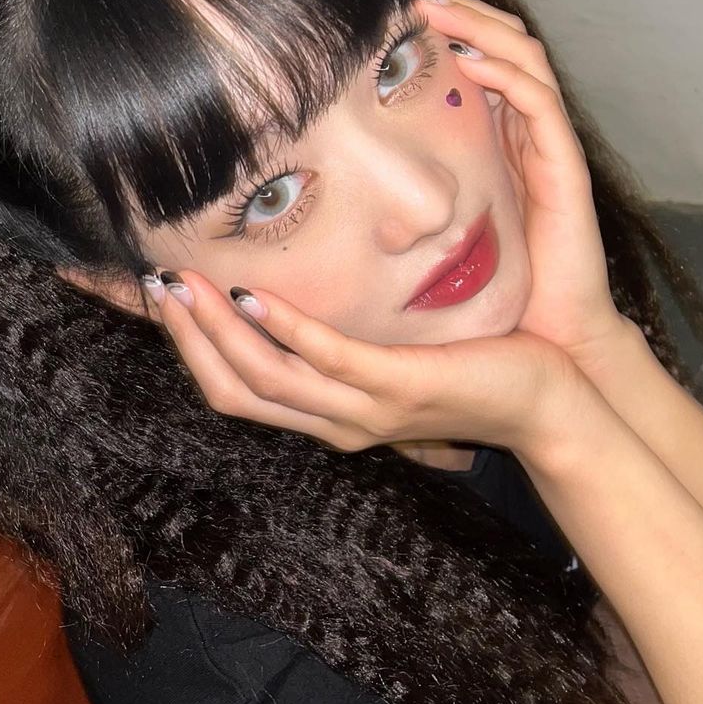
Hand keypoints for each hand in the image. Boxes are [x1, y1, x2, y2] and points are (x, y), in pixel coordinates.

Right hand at [147, 269, 578, 456]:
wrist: (548, 404)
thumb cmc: (472, 368)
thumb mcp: (394, 354)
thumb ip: (346, 337)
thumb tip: (304, 282)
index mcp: (327, 414)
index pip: (233, 391)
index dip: (186, 346)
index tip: (156, 295)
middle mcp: (335, 421)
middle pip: (234, 390)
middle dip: (185, 337)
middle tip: (154, 281)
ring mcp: (365, 409)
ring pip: (266, 378)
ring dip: (215, 329)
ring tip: (183, 281)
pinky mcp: (400, 385)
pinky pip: (329, 359)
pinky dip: (282, 327)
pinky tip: (253, 293)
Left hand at [416, 0, 629, 373]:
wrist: (551, 338)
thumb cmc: (490, 287)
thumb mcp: (433, 224)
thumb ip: (398, 194)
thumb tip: (328, 173)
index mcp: (497, 135)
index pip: (477, 54)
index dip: (444, 22)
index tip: (389, 4)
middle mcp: (525, 129)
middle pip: (502, 40)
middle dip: (459, 7)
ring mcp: (548, 145)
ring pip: (523, 56)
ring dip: (478, 25)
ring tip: (430, 6)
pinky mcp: (566, 168)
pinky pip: (543, 103)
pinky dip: (507, 75)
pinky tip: (469, 61)